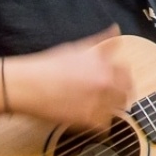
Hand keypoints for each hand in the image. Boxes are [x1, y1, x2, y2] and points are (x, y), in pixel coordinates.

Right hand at [6, 25, 131, 129]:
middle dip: (122, 95)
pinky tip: (95, 123)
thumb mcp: (78, 47)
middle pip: (127, 93)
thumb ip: (102, 40)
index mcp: (105, 65)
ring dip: (114, 109)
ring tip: (104, 110)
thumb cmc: (49, 64)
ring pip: (118, 110)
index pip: (127, 74)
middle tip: (115, 98)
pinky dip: (102, 126)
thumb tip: (116, 28)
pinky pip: (105, 126)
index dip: (123, 78)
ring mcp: (98, 102)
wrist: (27, 85)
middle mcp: (106, 83)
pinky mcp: (88, 120)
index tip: (119, 82)